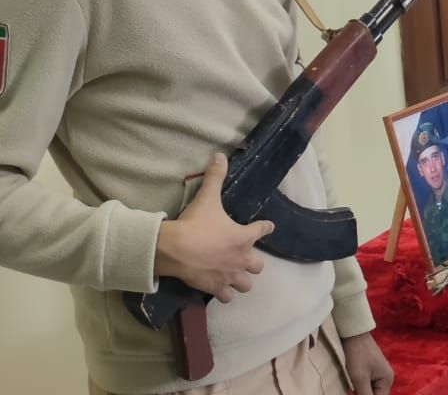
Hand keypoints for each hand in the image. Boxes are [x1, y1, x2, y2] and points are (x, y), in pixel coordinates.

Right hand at [154, 153, 273, 302]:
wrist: (176, 249)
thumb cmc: (196, 224)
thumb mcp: (207, 197)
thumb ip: (215, 177)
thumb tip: (219, 155)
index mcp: (243, 237)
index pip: (263, 230)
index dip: (266, 228)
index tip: (268, 227)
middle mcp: (240, 259)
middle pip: (258, 266)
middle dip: (254, 263)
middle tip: (245, 257)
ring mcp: (228, 276)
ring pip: (246, 285)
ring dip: (242, 281)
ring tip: (236, 276)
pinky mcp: (214, 288)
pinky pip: (226, 296)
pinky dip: (224, 293)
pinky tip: (219, 289)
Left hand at [343, 331, 393, 394]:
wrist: (353, 333)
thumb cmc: (357, 354)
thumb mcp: (360, 378)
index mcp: (387, 380)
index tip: (356, 393)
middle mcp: (385, 377)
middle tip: (353, 389)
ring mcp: (378, 373)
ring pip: (370, 391)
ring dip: (361, 392)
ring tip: (352, 387)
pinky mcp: (370, 369)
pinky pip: (366, 384)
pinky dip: (359, 387)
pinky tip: (351, 385)